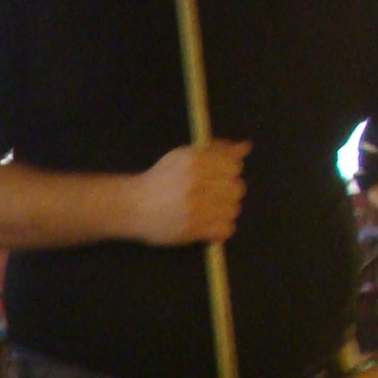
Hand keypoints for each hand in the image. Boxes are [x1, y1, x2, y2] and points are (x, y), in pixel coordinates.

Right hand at [129, 141, 247, 246]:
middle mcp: (196, 183)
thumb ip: (216, 150)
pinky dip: (221, 229)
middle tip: (211, 195)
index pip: (234, 166)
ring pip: (233, 209)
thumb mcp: (184, 156)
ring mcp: (195, 208)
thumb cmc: (160, 179)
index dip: (228, 172)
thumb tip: (245, 147)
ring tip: (208, 210)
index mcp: (195, 161)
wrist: (132, 206)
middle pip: (237, 188)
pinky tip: (209, 224)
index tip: (215, 177)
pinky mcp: (193, 230)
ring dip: (224, 210)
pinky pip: (226, 229)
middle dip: (227, 192)